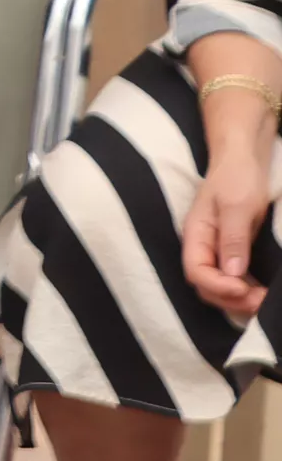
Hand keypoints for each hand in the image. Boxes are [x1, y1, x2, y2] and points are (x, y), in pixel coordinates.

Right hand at [182, 126, 272, 319]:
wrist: (244, 158)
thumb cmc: (237, 176)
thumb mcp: (237, 205)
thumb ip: (233, 239)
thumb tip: (233, 274)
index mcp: (195, 235)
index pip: (196, 271)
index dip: (218, 286)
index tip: (244, 289)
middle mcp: (203, 247)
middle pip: (206, 285)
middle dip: (231, 299)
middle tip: (262, 302)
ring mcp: (217, 250)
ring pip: (220, 286)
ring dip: (240, 299)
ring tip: (265, 302)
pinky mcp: (232, 251)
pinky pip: (234, 279)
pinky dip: (247, 290)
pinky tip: (263, 293)